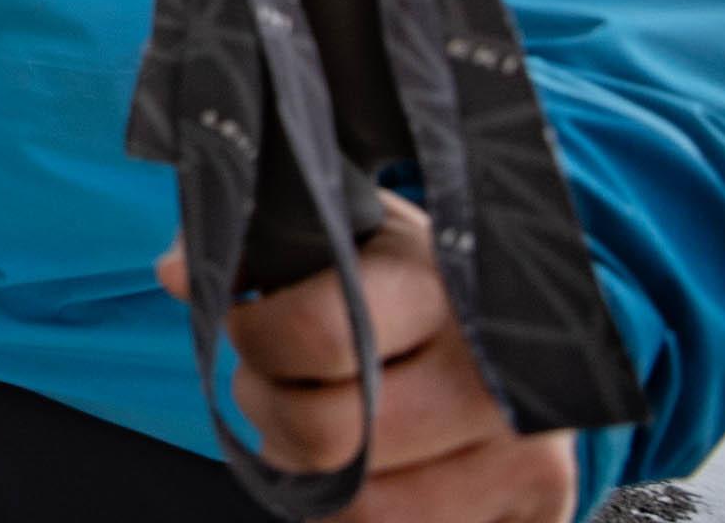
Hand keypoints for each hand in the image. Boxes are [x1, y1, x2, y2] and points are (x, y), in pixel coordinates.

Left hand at [157, 195, 577, 522]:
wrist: (520, 318)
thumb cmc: (401, 272)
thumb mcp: (341, 229)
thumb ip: (253, 242)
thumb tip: (179, 274)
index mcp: (438, 285)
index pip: (316, 334)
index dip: (256, 340)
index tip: (243, 325)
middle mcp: (495, 372)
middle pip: (327, 434)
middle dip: (270, 411)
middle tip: (270, 384)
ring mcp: (529, 448)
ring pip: (365, 506)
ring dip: (311, 475)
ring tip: (316, 425)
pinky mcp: (545, 506)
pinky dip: (361, 515)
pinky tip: (366, 467)